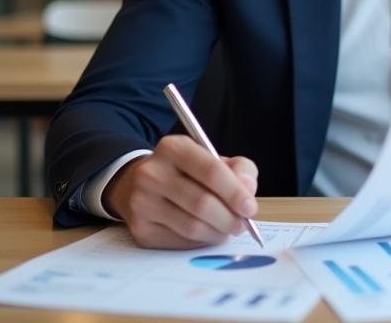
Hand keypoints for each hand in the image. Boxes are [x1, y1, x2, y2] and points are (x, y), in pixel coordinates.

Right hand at [102, 134, 258, 248]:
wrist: (142, 184)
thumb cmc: (188, 172)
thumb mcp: (214, 159)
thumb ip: (239, 169)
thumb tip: (248, 189)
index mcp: (173, 148)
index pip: (210, 171)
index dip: (235, 192)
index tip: (250, 207)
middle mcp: (152, 173)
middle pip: (201, 203)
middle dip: (229, 218)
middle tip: (242, 224)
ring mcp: (142, 202)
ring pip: (191, 226)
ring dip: (217, 232)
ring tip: (227, 229)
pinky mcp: (140, 228)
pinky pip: (180, 241)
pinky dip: (201, 241)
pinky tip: (206, 233)